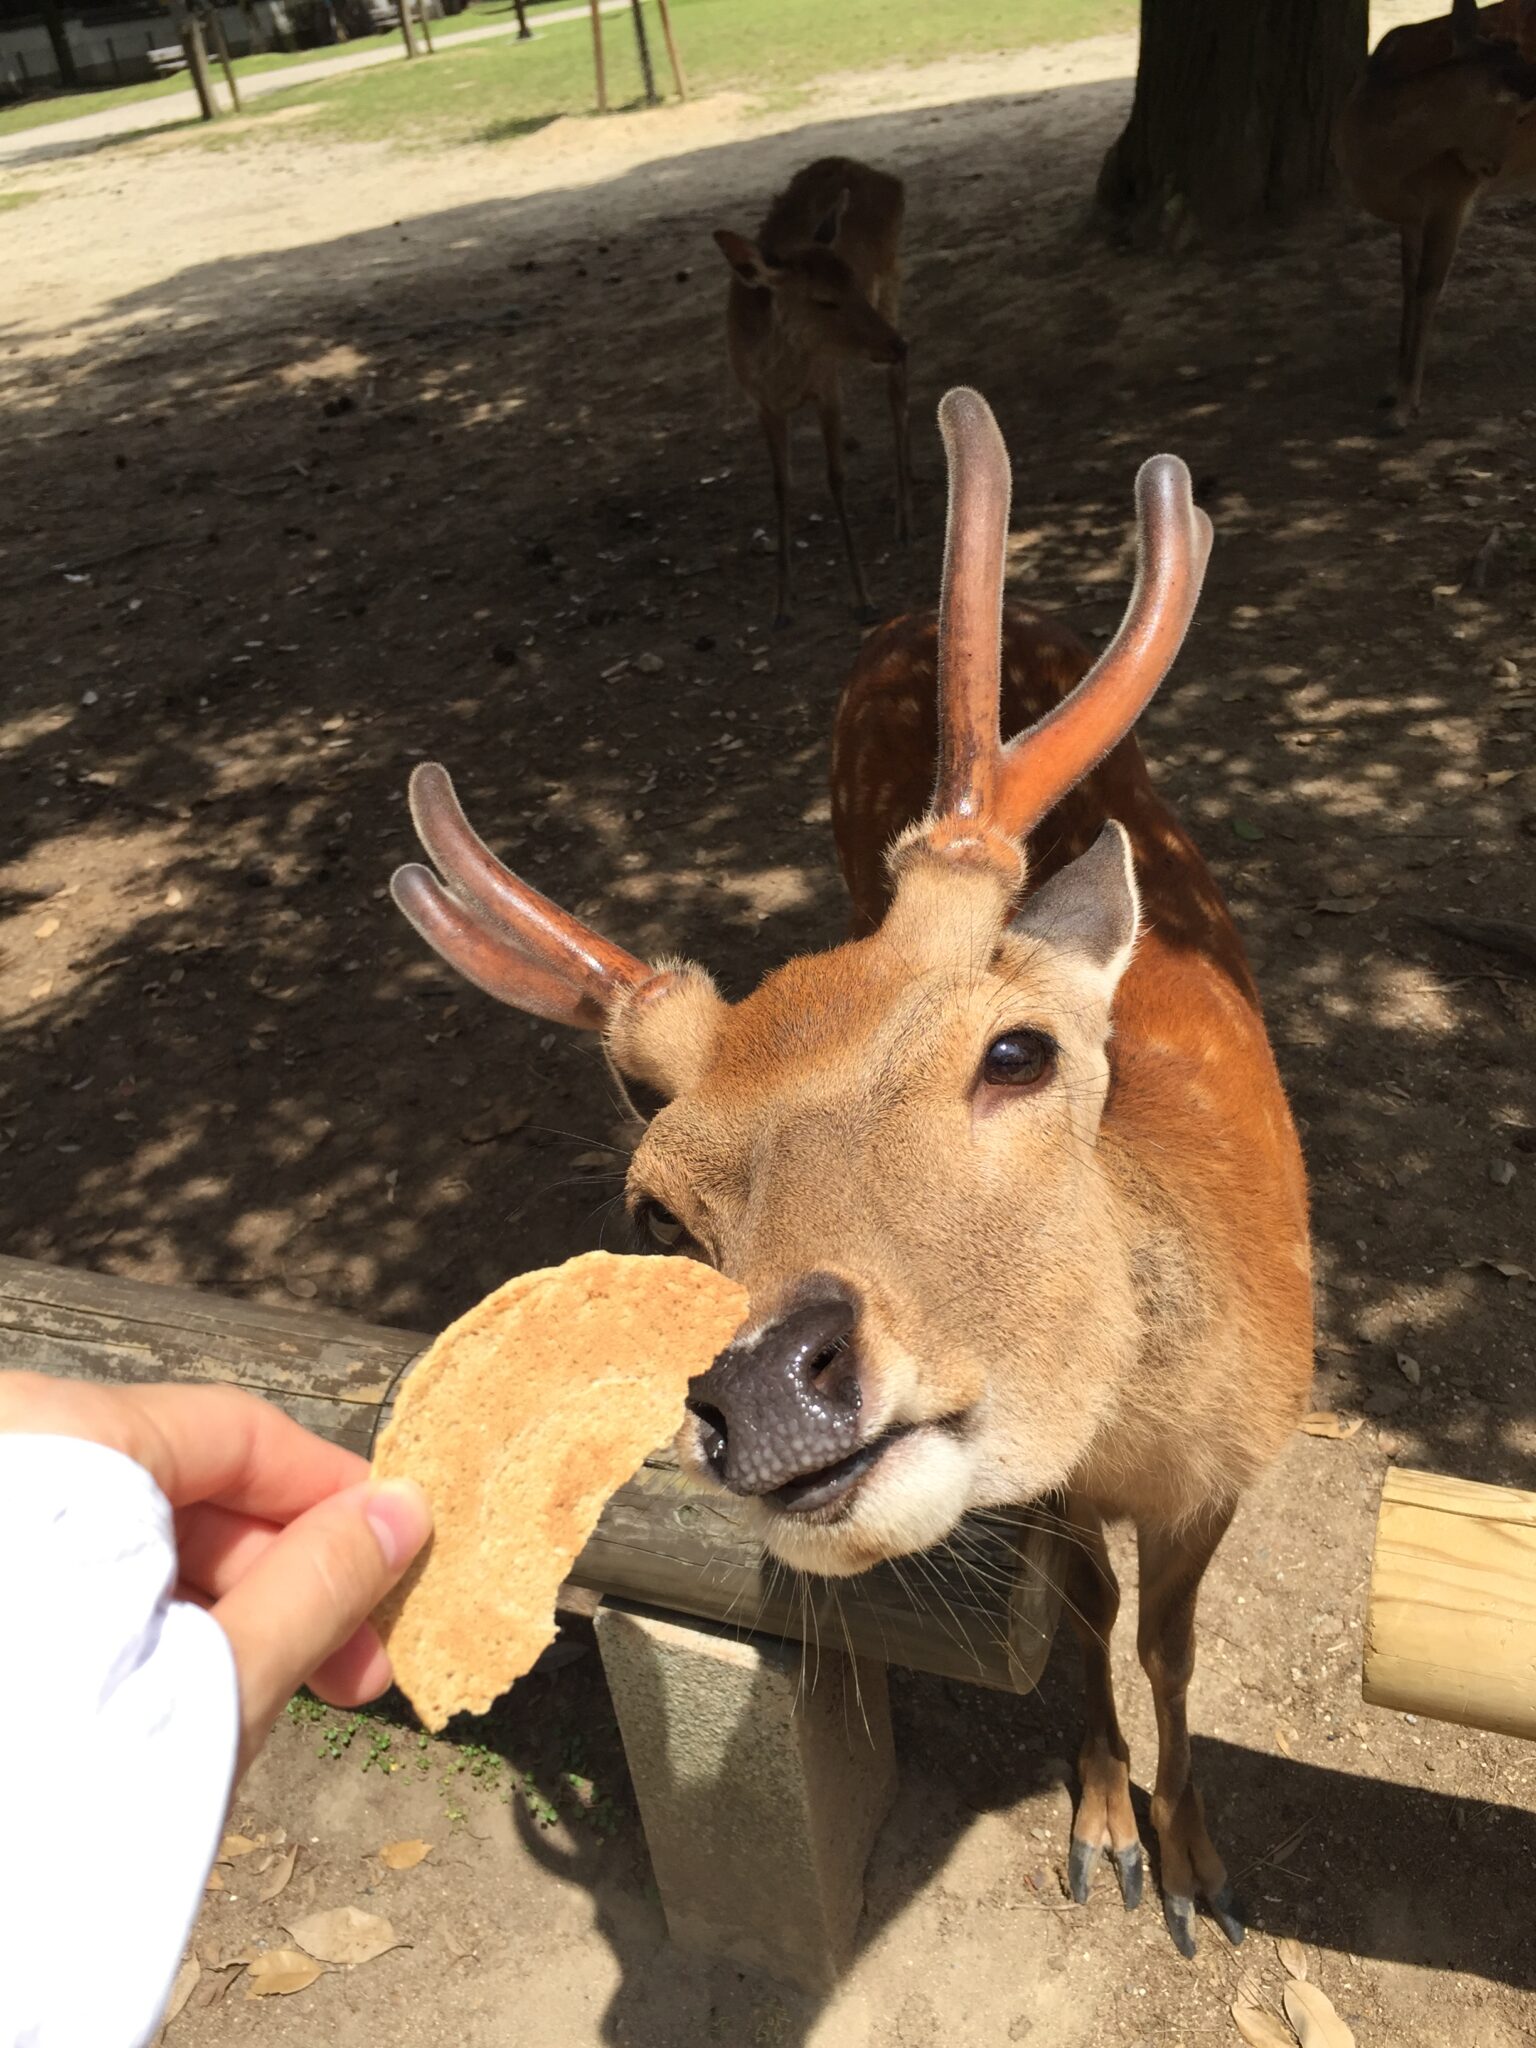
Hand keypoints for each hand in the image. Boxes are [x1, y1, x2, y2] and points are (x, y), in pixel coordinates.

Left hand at [0, 1371, 430, 1774]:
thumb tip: (403, 1513)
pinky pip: (57, 1571)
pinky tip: (175, 1699)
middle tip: (355, 1668)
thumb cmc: (43, 1785)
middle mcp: (2, 1451)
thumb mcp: (217, 1682)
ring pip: (118, 1533)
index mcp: (58, 1439)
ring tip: (271, 1699)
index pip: (239, 1431)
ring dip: (210, 1607)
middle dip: (281, 1574)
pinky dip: (127, 1622)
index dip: (335, 1498)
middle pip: (179, 1482)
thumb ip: (321, 1583)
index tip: (398, 1556)